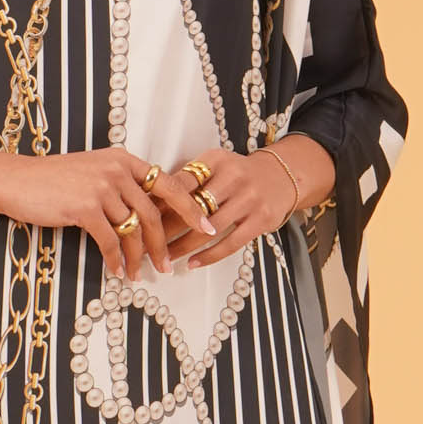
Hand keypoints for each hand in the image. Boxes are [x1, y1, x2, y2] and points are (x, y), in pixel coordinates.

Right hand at [0, 146, 216, 277]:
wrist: (17, 180)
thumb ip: (122, 184)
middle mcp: (117, 170)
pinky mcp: (84, 207)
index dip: (191, 208)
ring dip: (139, 257)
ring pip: (132, 230)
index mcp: (124, 160)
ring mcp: (101, 187)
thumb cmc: (54, 180)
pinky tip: (118, 272)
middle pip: (153, 214)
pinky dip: (116, 259)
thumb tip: (147, 212)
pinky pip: (110, 240)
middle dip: (163, 244)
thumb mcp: (94, 172)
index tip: (207, 227)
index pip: (169, 184)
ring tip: (141, 275)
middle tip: (168, 266)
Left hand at [161, 138, 332, 268]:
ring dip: (182, 246)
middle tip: (145, 244)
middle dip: (165, 229)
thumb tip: (149, 202)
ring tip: (164, 258)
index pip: (180, 183)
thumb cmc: (239, 175)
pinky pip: (230, 243)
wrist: (282, 176)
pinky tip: (192, 263)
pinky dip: (208, 256)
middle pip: (191, 208)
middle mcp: (234, 176)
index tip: (140, 219)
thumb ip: (188, 180)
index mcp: (216, 160)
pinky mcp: (261, 220)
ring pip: (208, 229)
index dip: (158, 203)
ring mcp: (249, 199)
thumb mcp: (215, 166)